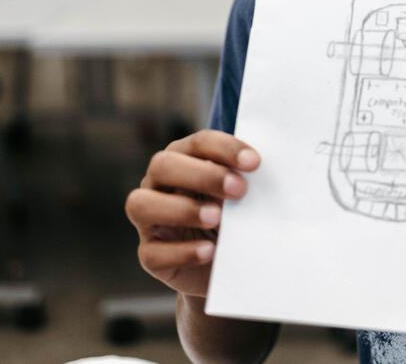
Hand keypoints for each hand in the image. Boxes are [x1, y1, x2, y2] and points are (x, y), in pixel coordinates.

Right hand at [125, 130, 259, 297]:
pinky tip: (209, 251)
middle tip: (239, 189)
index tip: (254, 163)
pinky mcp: (150, 255)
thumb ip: (245, 179)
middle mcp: (158, 184)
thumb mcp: (242, 195)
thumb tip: (264, 170)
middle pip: (163, 166)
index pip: (197, 142)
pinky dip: (182, 251)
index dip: (225, 149)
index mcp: (183, 159)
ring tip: (216, 218)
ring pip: (141, 204)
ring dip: (182, 209)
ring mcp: (148, 220)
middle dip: (202, 175)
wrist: (229, 262)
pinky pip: (153, 253)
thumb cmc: (237, 216)